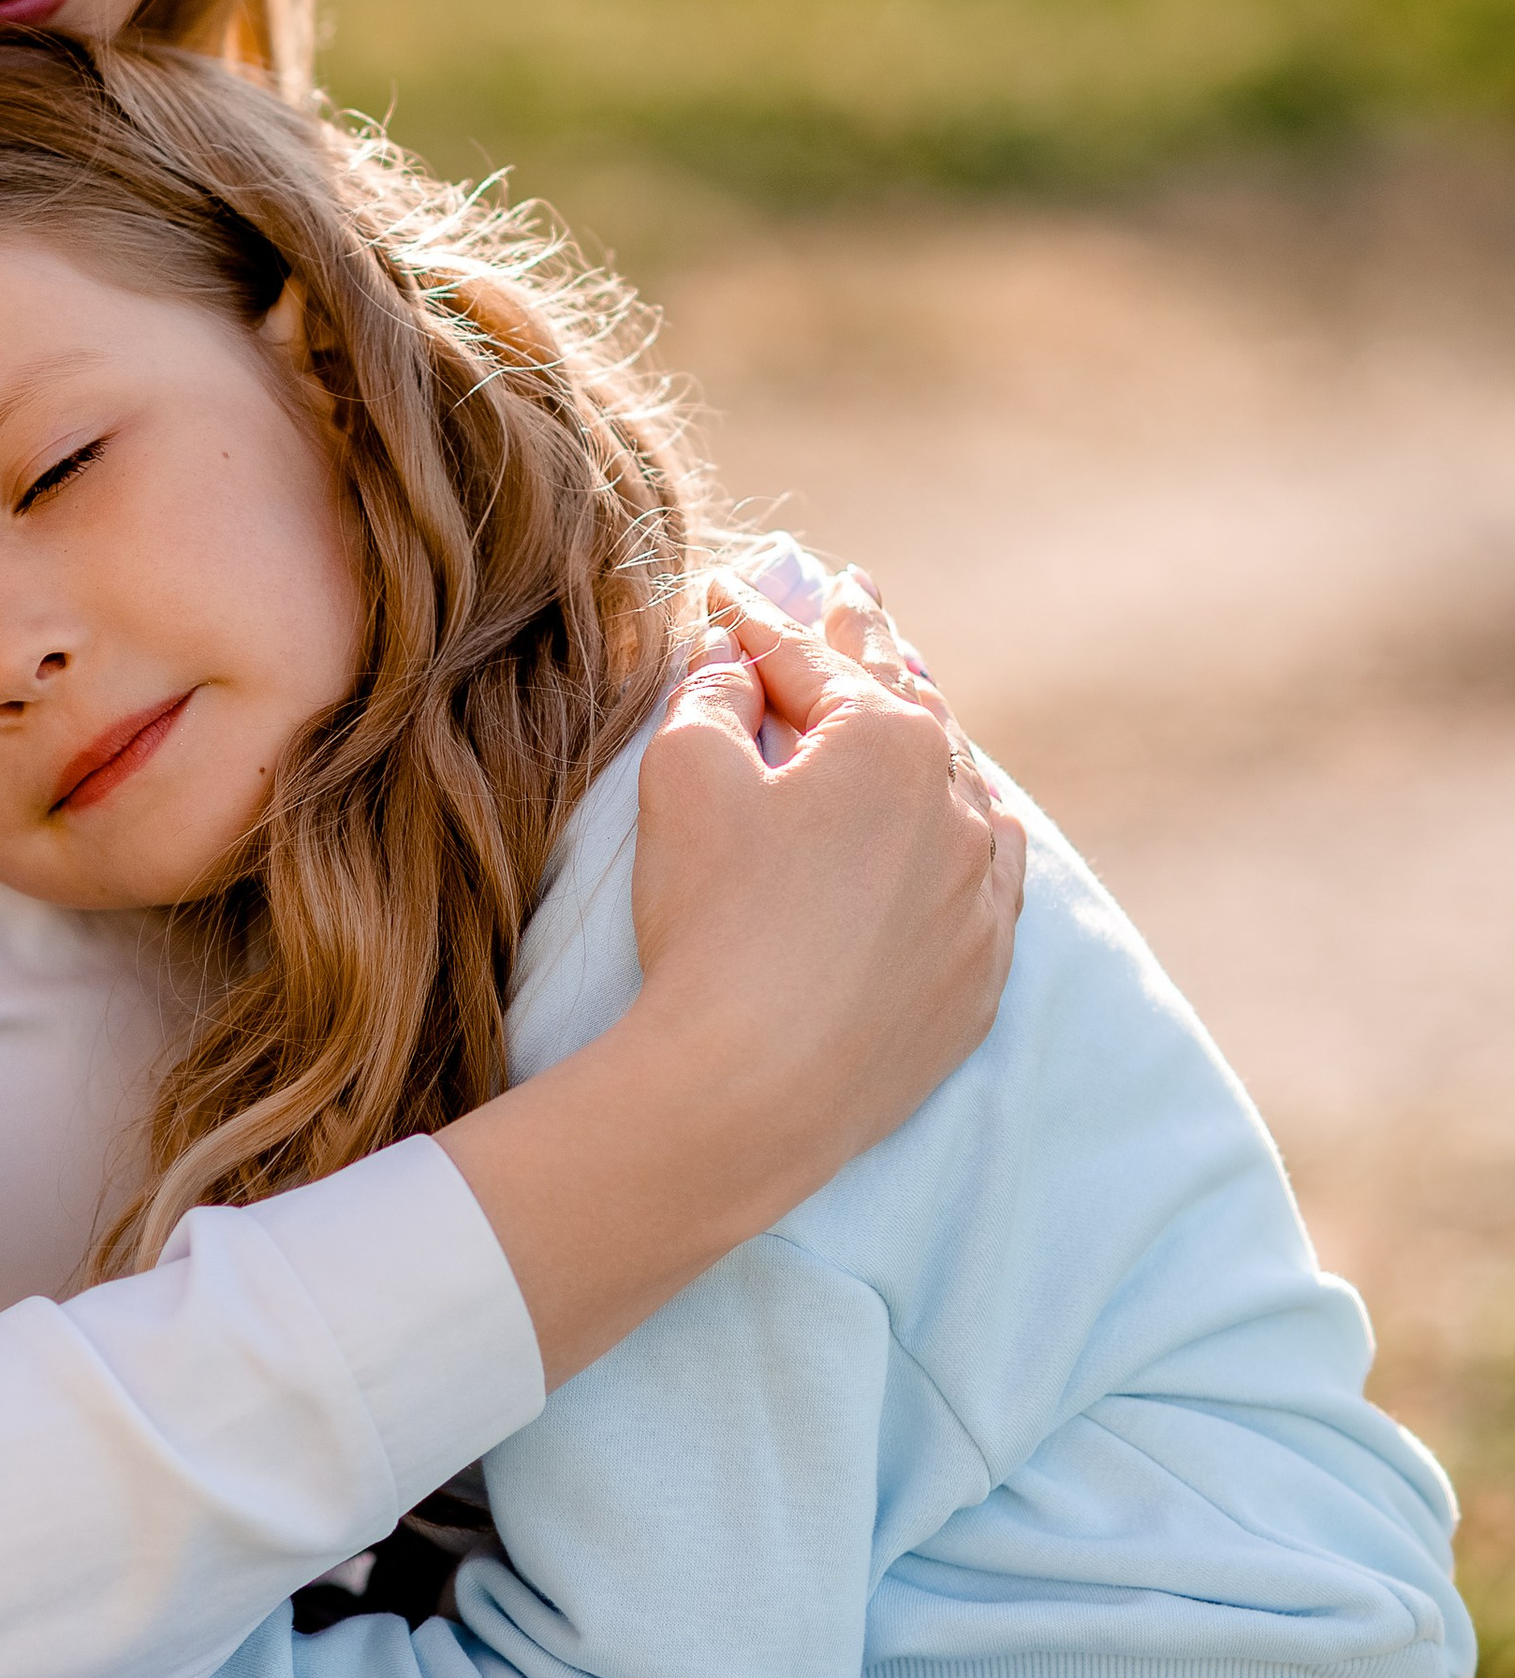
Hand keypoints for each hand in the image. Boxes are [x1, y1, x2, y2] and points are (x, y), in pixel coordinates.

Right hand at [630, 569, 1022, 1181]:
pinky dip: (975, 831)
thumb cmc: (715, 918)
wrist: (756, 1083)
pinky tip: (980, 816)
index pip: (812, 662)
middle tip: (854, 594)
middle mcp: (957, 804)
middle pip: (905, 704)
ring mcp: (980, 893)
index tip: (730, 594)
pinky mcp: (980, 972)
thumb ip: (712, 694)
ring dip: (928, 735)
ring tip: (915, 691)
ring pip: (961, 786)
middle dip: (870, 645)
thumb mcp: (684, 773)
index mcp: (889, 739)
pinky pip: (993, 877)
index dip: (759, 623)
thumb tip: (737, 664)